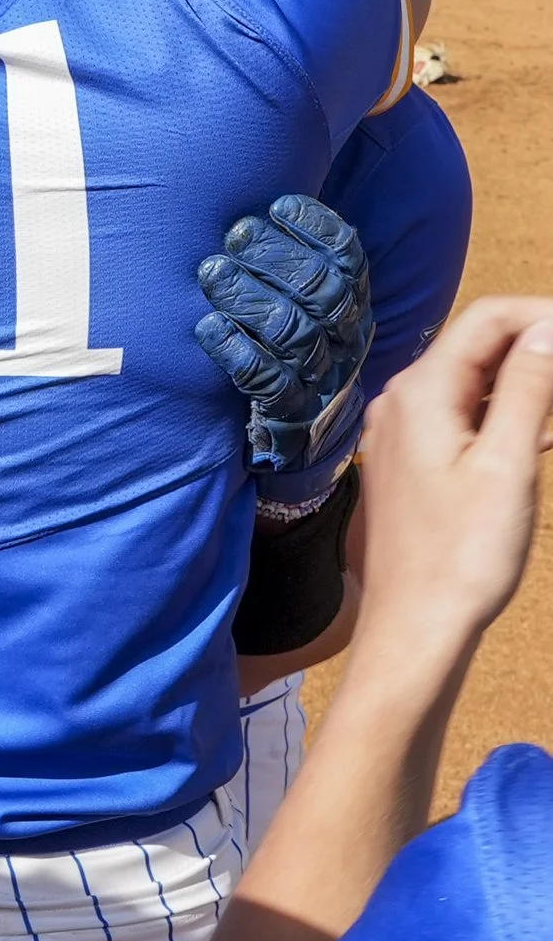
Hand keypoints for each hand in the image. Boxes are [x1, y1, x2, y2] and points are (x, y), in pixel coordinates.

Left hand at [194, 195, 371, 500]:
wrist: (299, 432)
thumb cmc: (284, 342)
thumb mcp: (298, 298)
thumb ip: (290, 257)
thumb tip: (262, 201)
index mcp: (351, 302)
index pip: (347, 260)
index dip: (317, 229)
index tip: (278, 205)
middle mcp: (343, 337)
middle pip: (321, 292)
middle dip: (276, 258)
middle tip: (234, 234)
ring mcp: (319, 375)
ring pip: (292, 332)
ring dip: (248, 297)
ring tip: (211, 271)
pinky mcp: (288, 410)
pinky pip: (265, 381)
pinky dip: (235, 351)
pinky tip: (208, 327)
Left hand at [354, 297, 552, 656]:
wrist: (416, 624)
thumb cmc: (462, 554)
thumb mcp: (507, 465)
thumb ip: (527, 388)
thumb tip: (548, 329)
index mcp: (420, 392)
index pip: (488, 319)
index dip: (546, 316)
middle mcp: (403, 402)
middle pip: (482, 345)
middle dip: (543, 349)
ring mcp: (403, 432)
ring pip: (478, 383)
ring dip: (532, 383)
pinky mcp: (414, 462)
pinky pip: (468, 417)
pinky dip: (511, 415)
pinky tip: (543, 436)